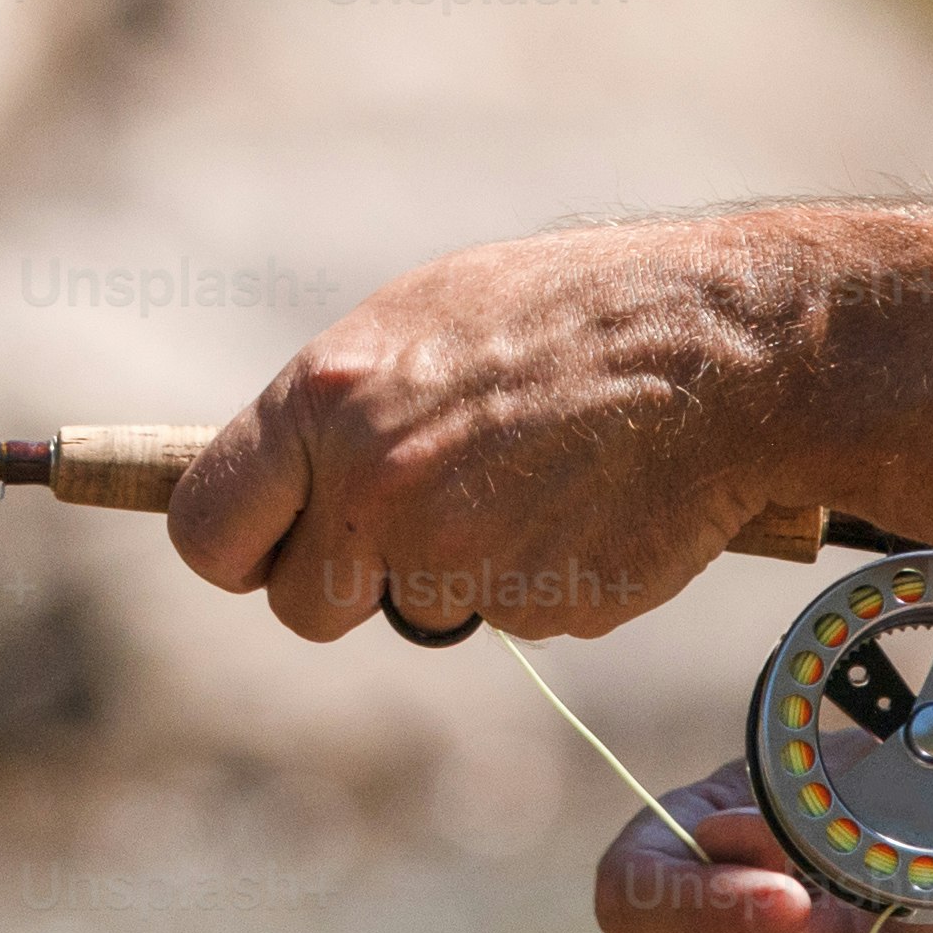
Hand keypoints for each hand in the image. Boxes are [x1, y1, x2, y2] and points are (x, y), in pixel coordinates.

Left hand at [167, 219, 808, 642]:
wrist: (726, 351)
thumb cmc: (571, 313)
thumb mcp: (423, 317)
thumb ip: (336, 408)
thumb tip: (282, 476)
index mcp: (325, 401)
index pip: (206, 530)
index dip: (239, 552)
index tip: (269, 553)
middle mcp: (374, 490)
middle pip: (304, 609)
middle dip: (350, 585)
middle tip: (422, 519)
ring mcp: (457, 563)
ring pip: (420, 612)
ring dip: (463, 573)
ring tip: (534, 476)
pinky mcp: (536, 612)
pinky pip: (510, 619)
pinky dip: (541, 579)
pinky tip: (587, 503)